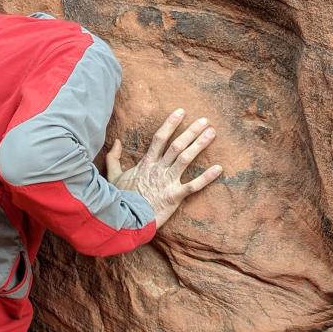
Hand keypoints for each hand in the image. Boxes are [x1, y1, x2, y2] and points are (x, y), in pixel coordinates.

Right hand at [105, 109, 222, 228]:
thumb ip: (114, 158)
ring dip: (199, 145)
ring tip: (212, 133)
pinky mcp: (174, 196)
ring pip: (185, 159)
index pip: (159, 138)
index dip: (170, 124)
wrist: (125, 219)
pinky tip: (219, 168)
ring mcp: (167, 182)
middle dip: (191, 131)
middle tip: (205, 120)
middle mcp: (158, 169)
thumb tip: (116, 142)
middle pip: (176, 145)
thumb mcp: (113, 176)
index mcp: (146, 163)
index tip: (181, 112)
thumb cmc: (120, 199)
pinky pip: (193, 186)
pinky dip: (206, 178)